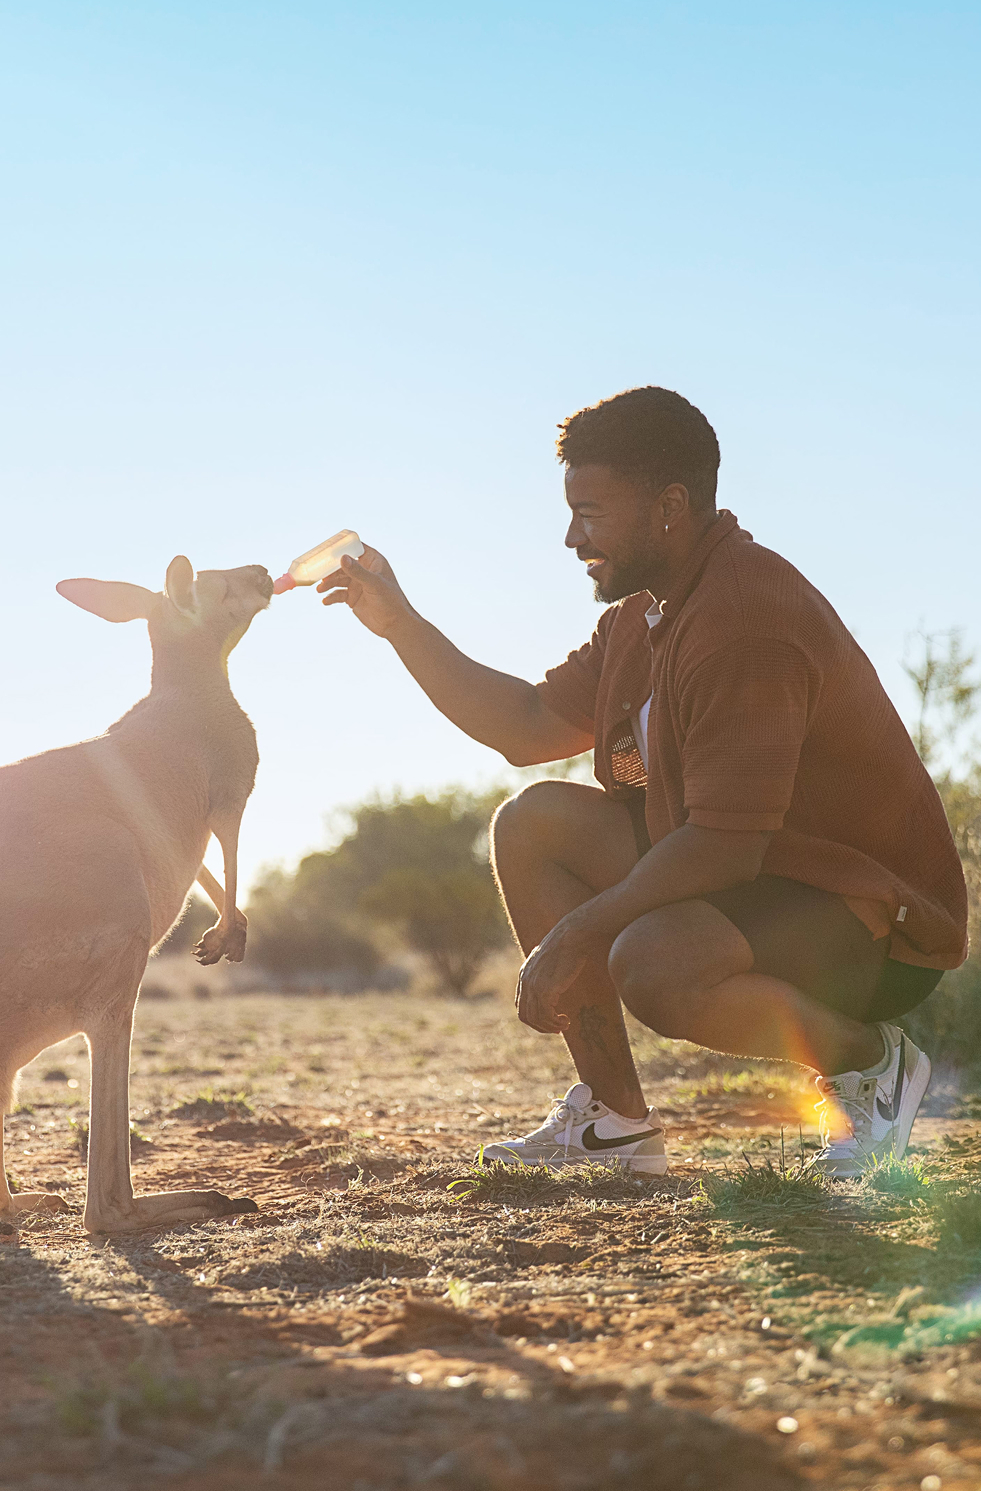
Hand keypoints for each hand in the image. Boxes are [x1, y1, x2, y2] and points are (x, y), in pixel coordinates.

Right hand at [316, 545, 414, 638]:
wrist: (394, 624)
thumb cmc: (391, 600)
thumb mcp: (374, 584)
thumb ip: (358, 572)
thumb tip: (343, 558)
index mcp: (372, 561)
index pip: (355, 547)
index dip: (342, 546)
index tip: (326, 548)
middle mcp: (363, 571)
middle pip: (342, 565)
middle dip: (330, 569)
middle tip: (319, 573)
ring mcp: (357, 584)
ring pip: (338, 580)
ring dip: (328, 584)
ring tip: (320, 589)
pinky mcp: (352, 598)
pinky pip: (338, 595)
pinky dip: (331, 597)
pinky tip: (325, 601)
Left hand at [516, 915, 592, 1032]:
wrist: (573, 934)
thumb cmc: (569, 944)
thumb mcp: (552, 959)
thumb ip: (548, 971)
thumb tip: (556, 979)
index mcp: (525, 974)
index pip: (521, 1005)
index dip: (535, 1017)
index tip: (551, 1020)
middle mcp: (525, 981)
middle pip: (525, 1015)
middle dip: (541, 1026)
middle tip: (558, 1029)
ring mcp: (533, 985)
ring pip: (535, 1018)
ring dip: (550, 1026)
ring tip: (565, 1024)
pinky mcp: (545, 989)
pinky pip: (545, 1015)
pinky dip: (555, 1022)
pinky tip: (566, 1019)